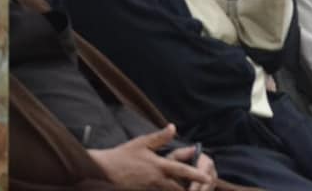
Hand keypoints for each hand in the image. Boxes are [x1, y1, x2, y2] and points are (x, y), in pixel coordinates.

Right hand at [88, 124, 213, 190]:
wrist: (102, 171)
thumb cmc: (122, 155)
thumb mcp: (142, 143)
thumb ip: (160, 137)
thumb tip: (174, 127)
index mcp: (159, 166)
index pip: (182, 171)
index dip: (196, 175)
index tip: (208, 178)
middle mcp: (156, 180)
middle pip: (178, 188)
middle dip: (190, 189)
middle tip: (201, 187)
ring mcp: (149, 189)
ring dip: (178, 190)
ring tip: (188, 189)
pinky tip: (169, 189)